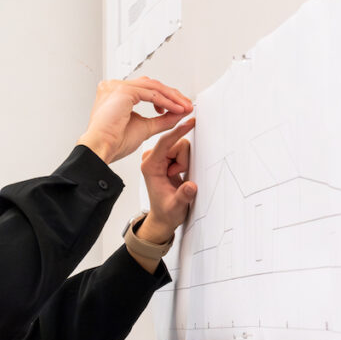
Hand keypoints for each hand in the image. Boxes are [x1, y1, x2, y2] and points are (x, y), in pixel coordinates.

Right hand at [76, 77, 192, 163]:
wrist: (101, 148)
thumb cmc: (115, 141)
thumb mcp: (145, 127)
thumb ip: (162, 120)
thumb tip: (179, 113)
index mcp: (117, 93)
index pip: (146, 89)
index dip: (166, 97)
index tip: (179, 107)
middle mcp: (115, 86)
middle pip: (151, 85)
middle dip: (172, 95)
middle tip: (187, 105)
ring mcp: (118, 86)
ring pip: (153, 87)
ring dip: (172, 98)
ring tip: (185, 108)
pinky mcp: (123, 91)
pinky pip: (151, 94)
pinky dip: (166, 102)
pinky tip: (176, 109)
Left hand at [136, 117, 197, 242]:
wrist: (163, 217)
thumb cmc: (166, 211)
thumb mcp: (176, 207)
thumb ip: (183, 196)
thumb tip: (190, 186)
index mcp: (149, 165)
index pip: (166, 142)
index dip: (179, 132)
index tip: (190, 122)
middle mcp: (152, 158)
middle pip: (176, 143)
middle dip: (183, 160)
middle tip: (177, 176)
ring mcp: (159, 157)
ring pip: (181, 146)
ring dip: (184, 162)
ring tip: (177, 177)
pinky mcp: (166, 158)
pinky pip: (182, 151)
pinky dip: (184, 162)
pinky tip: (178, 174)